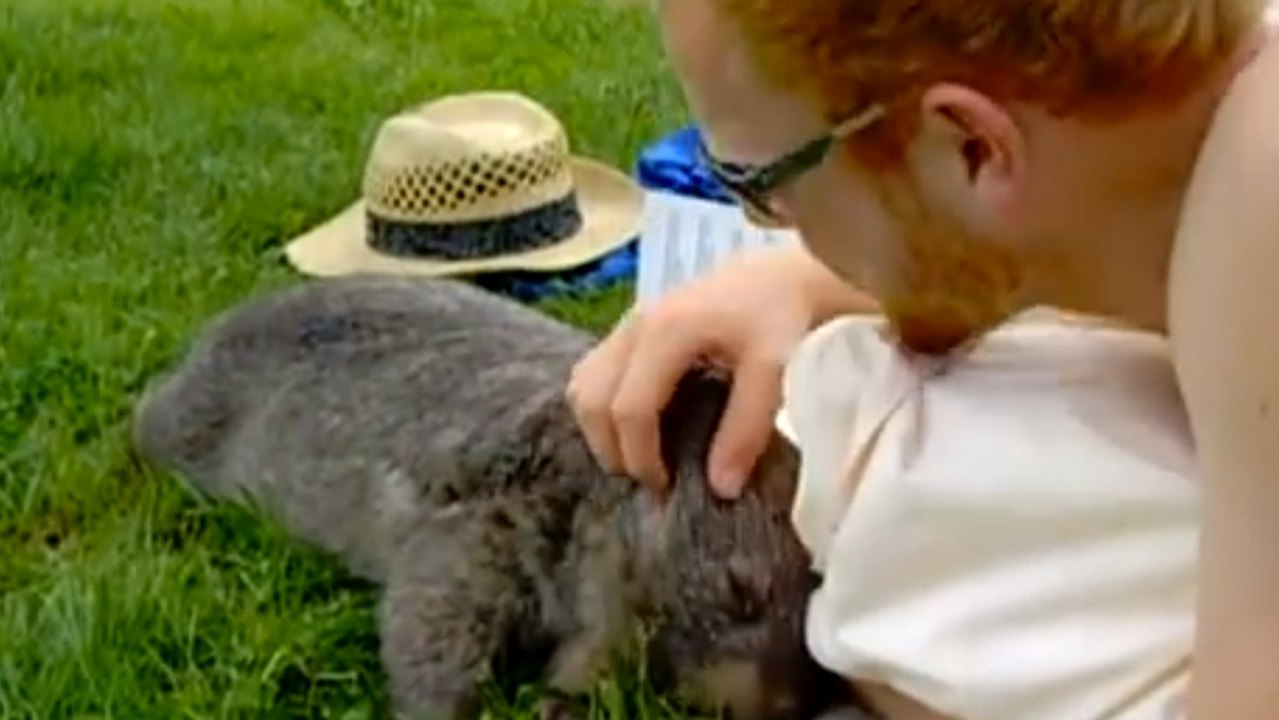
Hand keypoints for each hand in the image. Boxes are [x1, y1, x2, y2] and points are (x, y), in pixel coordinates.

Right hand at [566, 246, 817, 498]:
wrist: (786, 275)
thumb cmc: (783, 317)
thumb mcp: (774, 372)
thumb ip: (746, 429)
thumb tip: (720, 488)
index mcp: (666, 332)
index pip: (629, 409)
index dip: (641, 457)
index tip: (669, 488)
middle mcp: (635, 325)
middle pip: (590, 399)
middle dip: (613, 448)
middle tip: (653, 477)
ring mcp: (629, 323)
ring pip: (584, 384)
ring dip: (602, 427)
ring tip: (643, 453)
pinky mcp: (632, 327)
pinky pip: (596, 372)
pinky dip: (607, 405)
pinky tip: (644, 423)